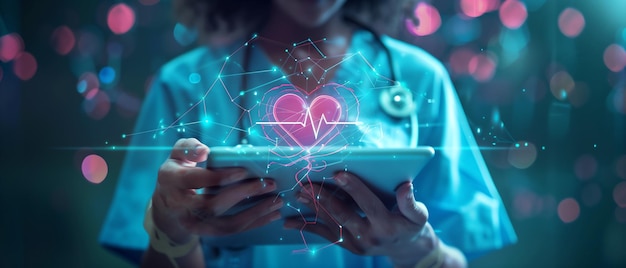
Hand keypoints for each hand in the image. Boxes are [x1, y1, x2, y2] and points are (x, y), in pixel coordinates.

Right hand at [151, 138, 282, 242]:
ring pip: (224, 224)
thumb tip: (204, 151)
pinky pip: (231, 231)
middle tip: (268, 184)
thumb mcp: (178, 154)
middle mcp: (179, 204)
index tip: (244, 171)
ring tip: (276, 202)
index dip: (219, 177)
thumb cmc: (179, 171)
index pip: (195, 180)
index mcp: (171, 180)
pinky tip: (271, 215)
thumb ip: (189, 147)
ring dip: (254, 214)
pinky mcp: (205, 233)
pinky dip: (253, 223)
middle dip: (243, 194)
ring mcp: (191, 222)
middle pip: (212, 205)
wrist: (167, 203)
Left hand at [285, 172, 438, 267]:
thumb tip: (405, 186)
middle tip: (307, 184)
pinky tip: (289, 221)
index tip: (338, 174)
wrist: (406, 250)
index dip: (353, 188)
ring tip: (297, 195)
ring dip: (312, 209)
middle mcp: (369, 237)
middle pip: (343, 215)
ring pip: (330, 224)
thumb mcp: (418, 215)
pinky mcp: (347, 246)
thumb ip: (411, 202)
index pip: (367, 204)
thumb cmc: (412, 225)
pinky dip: (307, 227)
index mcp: (386, 225)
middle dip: (324, 198)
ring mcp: (356, 244)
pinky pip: (325, 235)